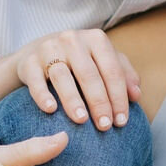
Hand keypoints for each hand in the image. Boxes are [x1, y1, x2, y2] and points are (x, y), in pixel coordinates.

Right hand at [9, 29, 140, 131]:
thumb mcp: (105, 62)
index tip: (121, 121)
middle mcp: (72, 40)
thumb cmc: (82, 61)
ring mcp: (48, 49)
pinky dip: (43, 94)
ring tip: (81, 120)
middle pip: (89, 75)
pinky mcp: (28, 62)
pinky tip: (51, 109)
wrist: (39, 52)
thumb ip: (124, 75)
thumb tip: (136, 95)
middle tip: (104, 126)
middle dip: (99, 102)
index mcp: (96, 39)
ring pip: (62, 77)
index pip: (112, 71)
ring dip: (73, 100)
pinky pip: (36, 80)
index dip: (119, 97)